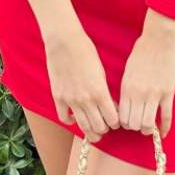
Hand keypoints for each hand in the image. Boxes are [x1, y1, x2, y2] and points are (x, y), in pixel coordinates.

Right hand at [44, 28, 120, 142]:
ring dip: (90, 132)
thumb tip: (110, 106)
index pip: (112, 119)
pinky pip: (64, 118)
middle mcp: (86, 99)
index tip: (116, 121)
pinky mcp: (58, 97)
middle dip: (105, 129)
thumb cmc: (86, 51)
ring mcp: (70, 100)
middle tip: (106, 126)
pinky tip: (75, 118)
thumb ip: (105, 92)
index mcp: (100, 92)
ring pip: (83, 126)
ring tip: (94, 132)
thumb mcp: (101, 72)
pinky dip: (71, 121)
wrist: (64, 42)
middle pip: (98, 127)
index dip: (116, 122)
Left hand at [119, 28, 174, 138]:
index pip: (121, 117)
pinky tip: (164, 133)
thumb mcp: (128, 69)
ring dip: (149, 129)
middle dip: (136, 127)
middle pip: (134, 124)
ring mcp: (155, 94)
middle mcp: (138, 93)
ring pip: (149, 124)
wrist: (160, 36)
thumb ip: (127, 87)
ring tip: (150, 126)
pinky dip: (165, 127)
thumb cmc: (143, 49)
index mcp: (126, 87)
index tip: (129, 120)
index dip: (124, 123)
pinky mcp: (169, 92)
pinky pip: (167, 116)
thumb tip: (127, 102)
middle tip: (139, 123)